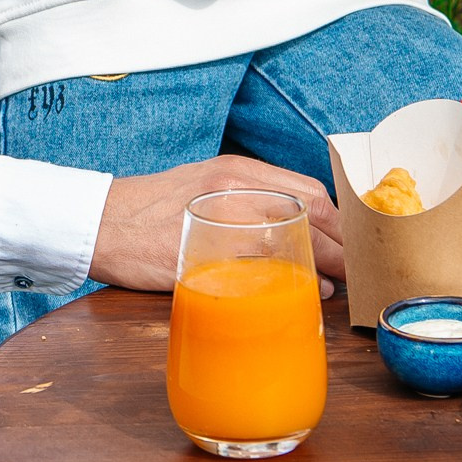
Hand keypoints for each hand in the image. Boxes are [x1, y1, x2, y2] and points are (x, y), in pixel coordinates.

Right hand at [89, 155, 344, 294]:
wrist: (99, 222)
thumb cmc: (151, 211)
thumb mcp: (203, 189)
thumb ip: (244, 203)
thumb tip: (294, 234)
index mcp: (236, 170)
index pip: (308, 190)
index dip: (340, 220)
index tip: (354, 244)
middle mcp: (235, 187)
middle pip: (311, 211)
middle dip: (344, 243)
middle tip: (361, 270)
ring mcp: (222, 218)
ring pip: (294, 236)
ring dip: (329, 262)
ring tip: (344, 284)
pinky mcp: (207, 252)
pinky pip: (262, 265)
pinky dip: (294, 278)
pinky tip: (306, 291)